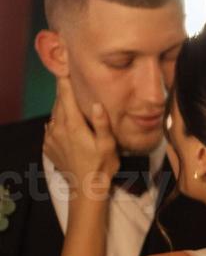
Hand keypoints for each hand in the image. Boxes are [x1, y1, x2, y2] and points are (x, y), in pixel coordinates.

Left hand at [43, 76, 117, 195]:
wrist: (85, 187)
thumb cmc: (101, 166)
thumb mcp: (108, 144)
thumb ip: (101, 123)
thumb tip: (96, 103)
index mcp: (72, 125)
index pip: (66, 95)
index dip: (65, 80)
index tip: (65, 67)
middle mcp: (57, 128)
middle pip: (58, 102)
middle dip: (63, 90)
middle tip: (69, 78)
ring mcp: (50, 137)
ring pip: (54, 114)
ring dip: (61, 106)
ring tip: (70, 100)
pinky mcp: (48, 146)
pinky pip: (51, 127)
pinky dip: (58, 121)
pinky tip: (67, 124)